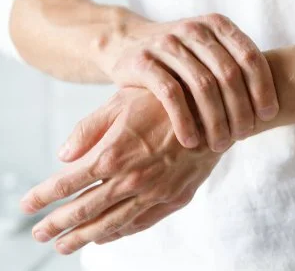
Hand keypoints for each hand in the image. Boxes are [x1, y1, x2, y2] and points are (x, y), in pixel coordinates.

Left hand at [21, 88, 224, 254]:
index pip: (66, 183)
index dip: (43, 196)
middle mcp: (131, 180)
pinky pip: (142, 223)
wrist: (214, 111)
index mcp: (113, 154)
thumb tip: (63, 155)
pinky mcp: (175, 198)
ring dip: (84, 237)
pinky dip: (121, 233)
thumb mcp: (122, 102)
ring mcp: (155, 193)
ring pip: (112, 223)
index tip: (26, 205)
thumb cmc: (166, 101)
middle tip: (39, 234)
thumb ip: (90, 129)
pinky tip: (107, 237)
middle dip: (57, 225)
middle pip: (84, 210)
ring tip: (65, 246)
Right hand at [71, 12, 277, 154]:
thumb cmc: (180, 56)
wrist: (127, 42)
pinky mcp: (142, 61)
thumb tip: (271, 108)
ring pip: (202, 86)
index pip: (250, 56)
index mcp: (217, 25)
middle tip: (243, 136)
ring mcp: (167, 44)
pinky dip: (185, 121)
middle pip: (228, 74)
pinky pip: (171, 95)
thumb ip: (236, 66)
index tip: (268, 116)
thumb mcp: (209, 51)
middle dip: (240, 110)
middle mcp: (194, 29)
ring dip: (215, 121)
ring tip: (220, 145)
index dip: (263, 88)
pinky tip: (191, 142)